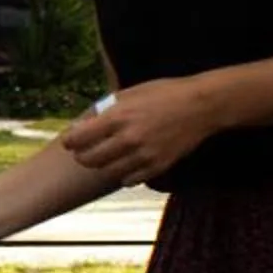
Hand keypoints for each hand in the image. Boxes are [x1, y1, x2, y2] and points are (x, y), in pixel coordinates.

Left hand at [57, 80, 215, 188]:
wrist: (201, 106)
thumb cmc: (165, 93)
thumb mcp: (130, 93)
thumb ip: (105, 109)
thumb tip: (83, 123)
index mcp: (118, 117)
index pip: (78, 139)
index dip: (70, 140)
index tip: (71, 140)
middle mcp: (128, 139)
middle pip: (89, 160)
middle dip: (82, 155)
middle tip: (84, 150)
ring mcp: (144, 156)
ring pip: (107, 172)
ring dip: (102, 165)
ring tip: (105, 156)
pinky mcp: (158, 167)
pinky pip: (129, 180)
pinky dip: (123, 174)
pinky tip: (125, 163)